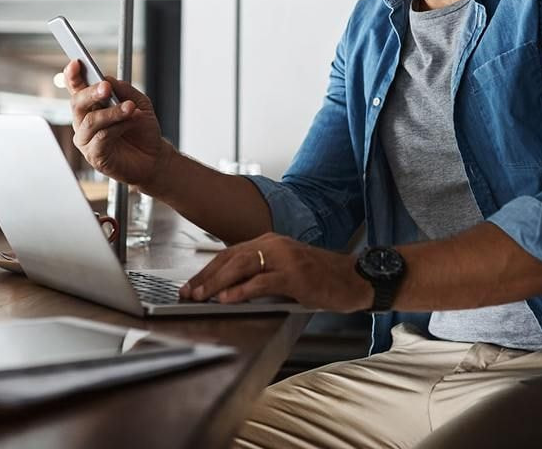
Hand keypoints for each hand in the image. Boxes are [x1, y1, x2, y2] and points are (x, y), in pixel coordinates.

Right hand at [64, 60, 174, 191]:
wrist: (154, 157)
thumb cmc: (142, 130)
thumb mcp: (139, 103)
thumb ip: (123, 90)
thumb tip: (107, 79)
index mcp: (92, 106)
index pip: (77, 89)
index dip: (73, 76)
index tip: (76, 62)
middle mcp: (85, 122)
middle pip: (77, 103)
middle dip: (91, 93)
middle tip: (106, 87)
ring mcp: (87, 140)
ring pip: (90, 121)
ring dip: (111, 112)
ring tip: (130, 108)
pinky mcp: (94, 156)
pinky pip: (101, 138)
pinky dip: (118, 127)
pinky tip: (131, 122)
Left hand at [179, 233, 371, 312]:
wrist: (354, 279)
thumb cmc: (320, 278)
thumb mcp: (285, 271)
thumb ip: (259, 275)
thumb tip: (227, 291)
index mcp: (269, 242)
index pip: (229, 254)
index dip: (206, 271)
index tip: (190, 286)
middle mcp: (274, 245)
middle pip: (229, 258)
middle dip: (205, 277)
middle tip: (187, 293)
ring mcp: (285, 258)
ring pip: (241, 267)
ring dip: (216, 283)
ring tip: (200, 296)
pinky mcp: (295, 275)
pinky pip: (262, 282)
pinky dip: (241, 291)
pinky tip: (227, 300)